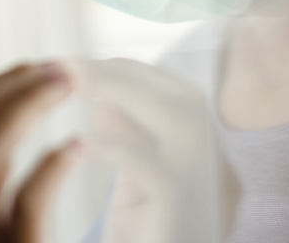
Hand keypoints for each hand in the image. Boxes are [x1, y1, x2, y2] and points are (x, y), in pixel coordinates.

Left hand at [73, 58, 212, 242]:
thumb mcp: (133, 196)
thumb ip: (126, 143)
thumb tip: (102, 96)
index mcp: (209, 170)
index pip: (181, 98)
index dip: (132, 74)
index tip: (82, 65)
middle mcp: (220, 181)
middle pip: (188, 101)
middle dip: (125, 74)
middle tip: (69, 66)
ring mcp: (209, 202)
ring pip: (184, 121)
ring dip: (124, 93)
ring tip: (73, 86)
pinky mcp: (185, 223)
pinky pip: (159, 175)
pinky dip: (119, 149)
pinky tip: (79, 143)